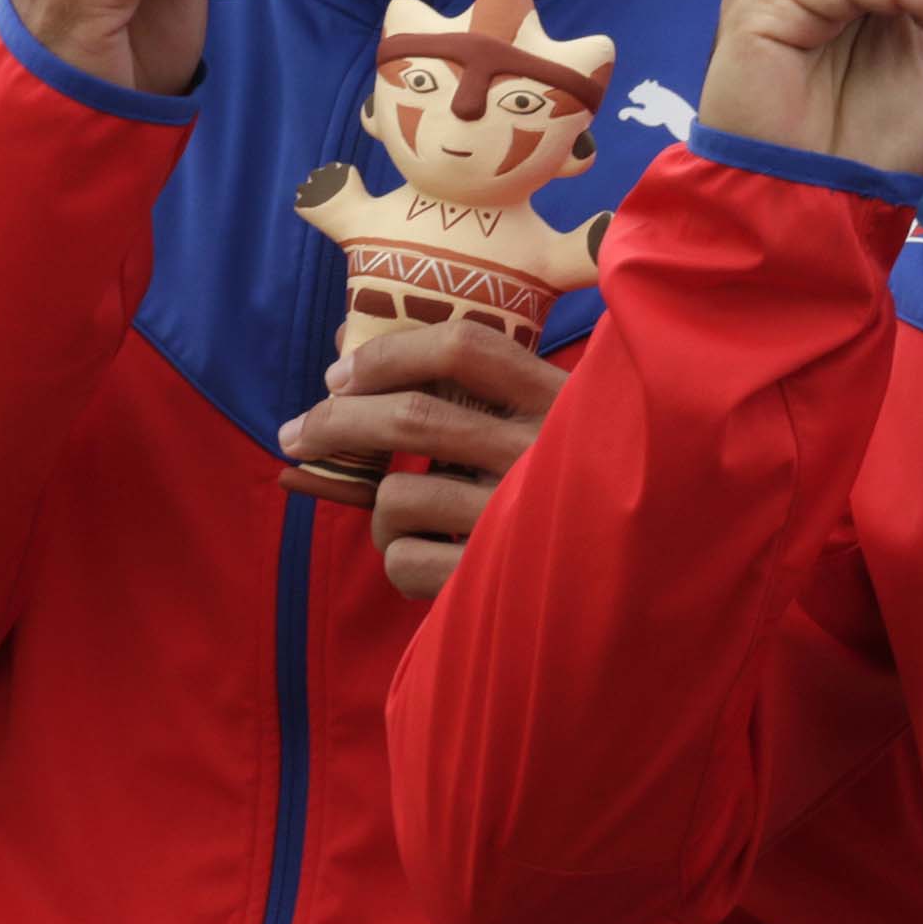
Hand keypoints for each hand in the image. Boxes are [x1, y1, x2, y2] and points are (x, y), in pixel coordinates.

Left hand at [274, 323, 567, 600]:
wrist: (626, 574)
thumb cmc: (557, 484)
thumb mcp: (532, 425)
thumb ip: (458, 392)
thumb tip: (340, 350)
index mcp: (556, 399)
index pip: (464, 348)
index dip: (389, 353)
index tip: (340, 373)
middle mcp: (540, 451)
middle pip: (411, 416)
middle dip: (334, 422)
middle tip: (296, 433)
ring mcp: (519, 516)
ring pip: (395, 497)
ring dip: (379, 512)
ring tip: (407, 521)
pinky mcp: (495, 576)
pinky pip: (402, 560)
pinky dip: (399, 559)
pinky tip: (432, 559)